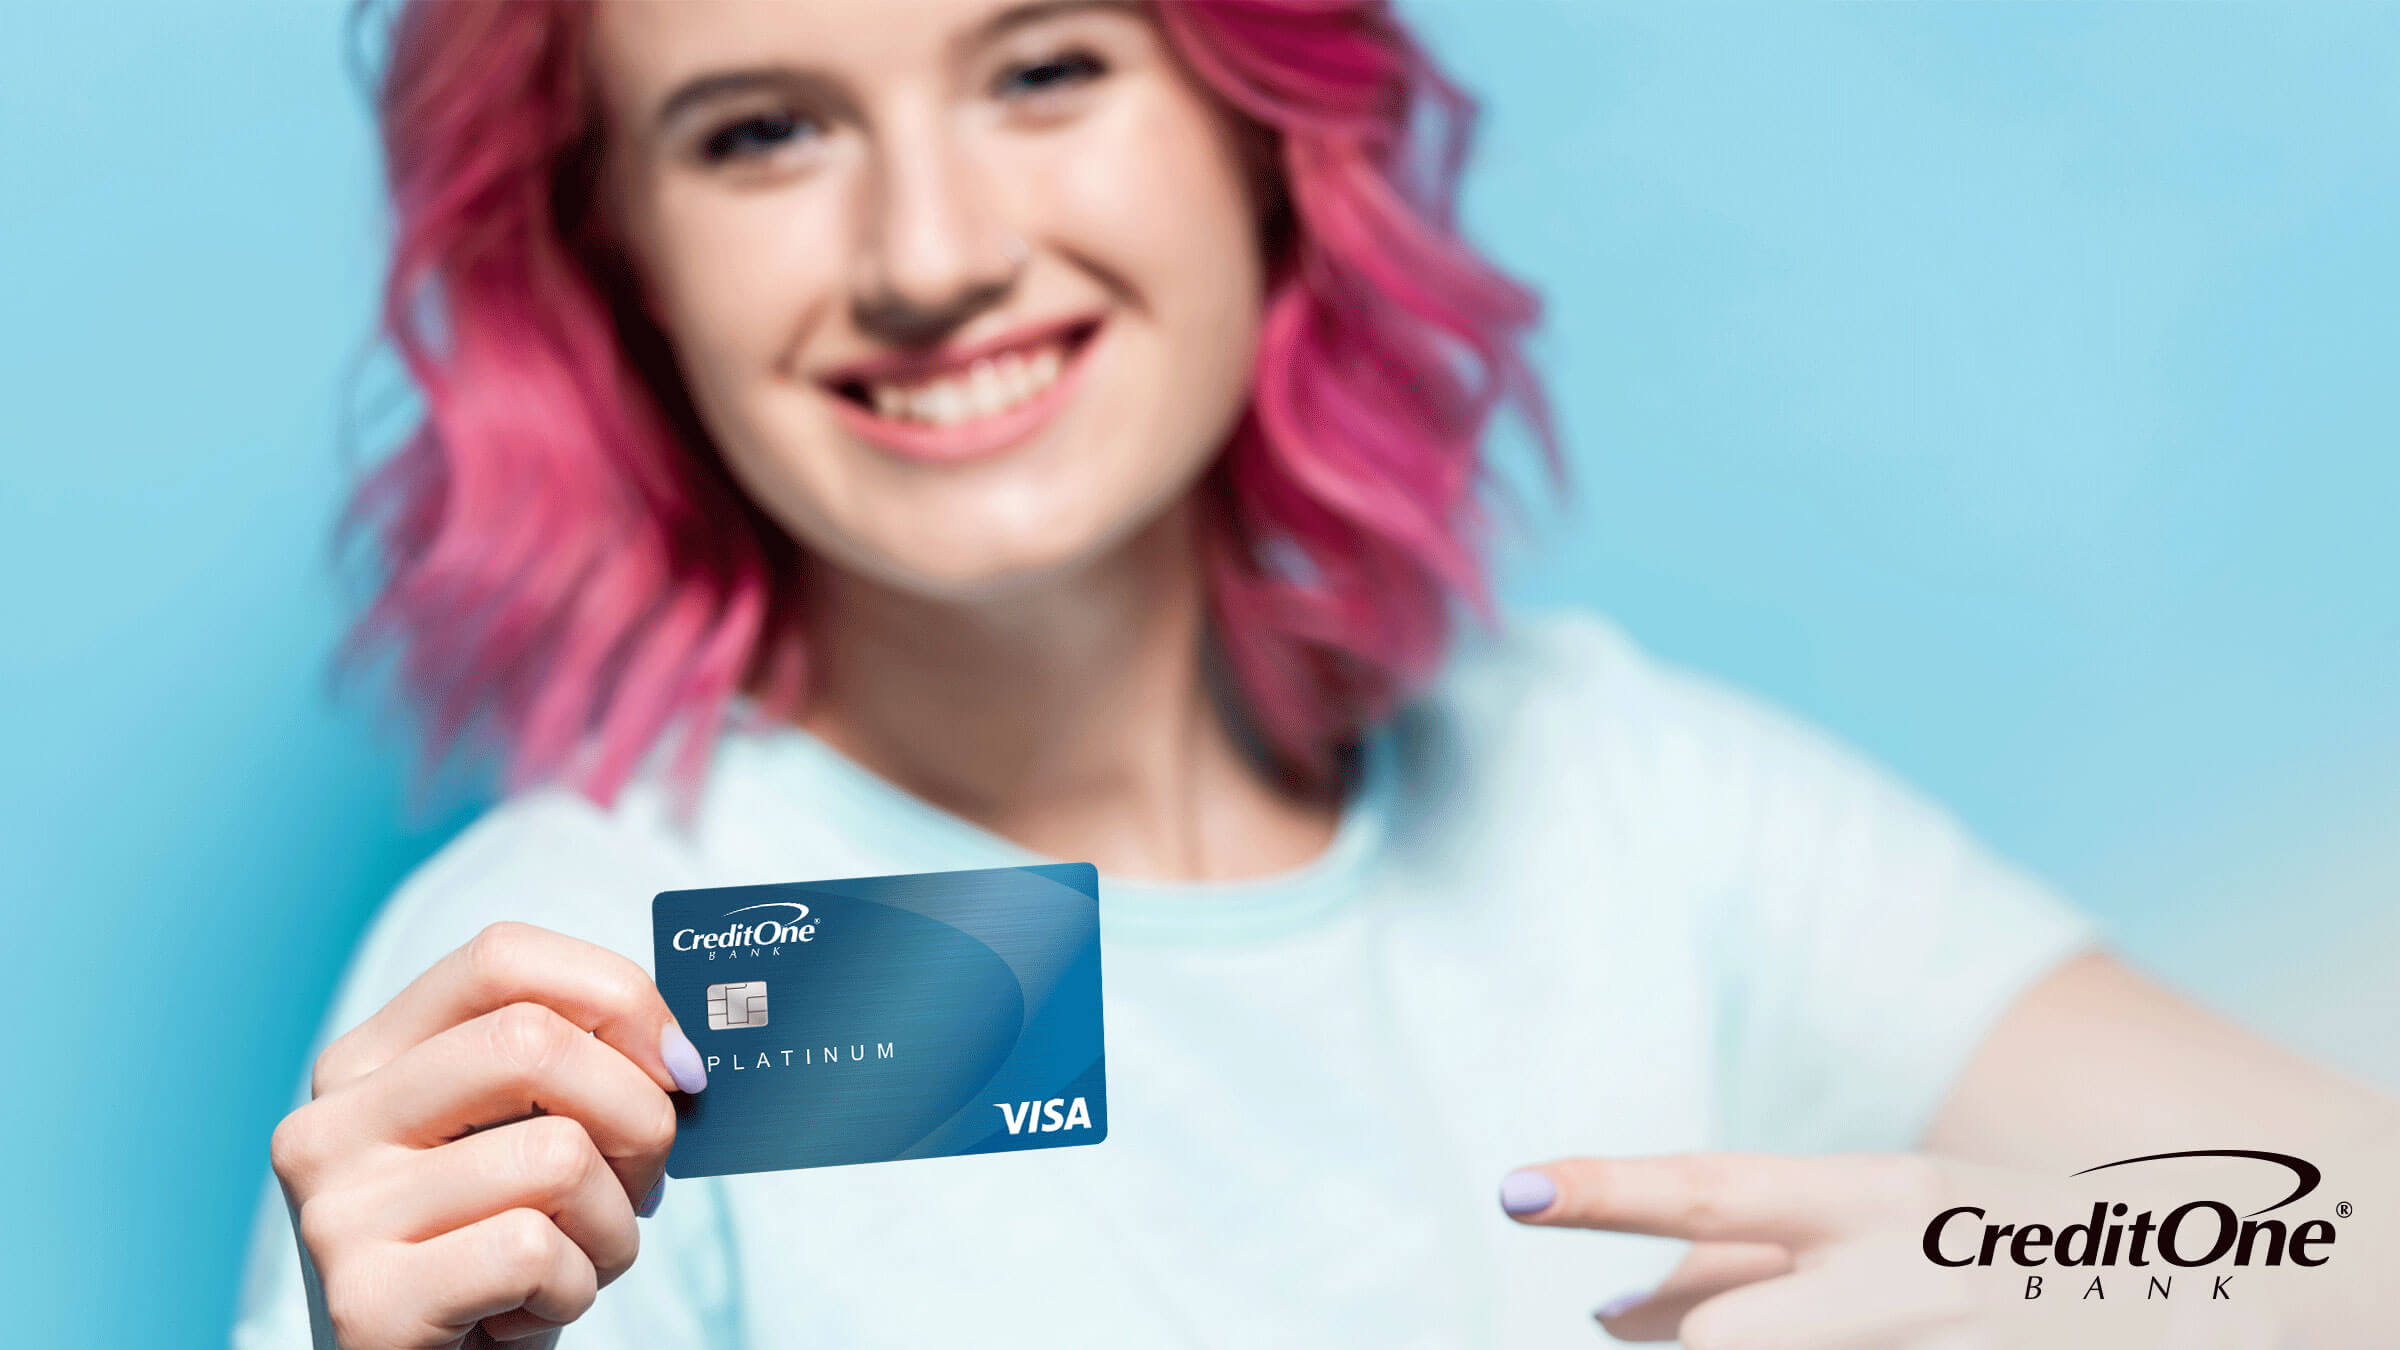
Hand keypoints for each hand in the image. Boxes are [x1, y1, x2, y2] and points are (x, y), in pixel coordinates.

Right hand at [269, 922, 710, 1348]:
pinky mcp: (366, 1302)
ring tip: (574, 1264)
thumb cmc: (496, 1262)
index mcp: (368, 1063)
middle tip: (643, 1181)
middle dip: (638, 1114)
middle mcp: (331, 1123)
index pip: (499, 957)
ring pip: (557, 1157)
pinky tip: (526, 1314)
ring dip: (613, 1227)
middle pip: (534, 1042)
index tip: (677, 1064)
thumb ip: (572, 1076)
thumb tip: (680, 1050)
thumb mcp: (524, 1145)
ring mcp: (337, 1213)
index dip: (615, 994)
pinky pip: (537, 1252)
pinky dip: (575, 1290)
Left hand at [1498, 1152, 2289, 1348]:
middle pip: (1730, 1332)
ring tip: (1759, 1323)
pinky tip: (1830, 1347)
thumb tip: (1606, 1317)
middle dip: (1682, 1339)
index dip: (1607, 1192)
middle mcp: (1906, 1267)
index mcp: (1878, 1193)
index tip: (1512, 1188)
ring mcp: (1944, 1338)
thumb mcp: (1882, 1224)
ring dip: (1735, 1348)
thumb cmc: (1996, 1247)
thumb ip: (1750, 1265)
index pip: (1712, 1189)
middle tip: (1625, 1325)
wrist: (2197, 1277)